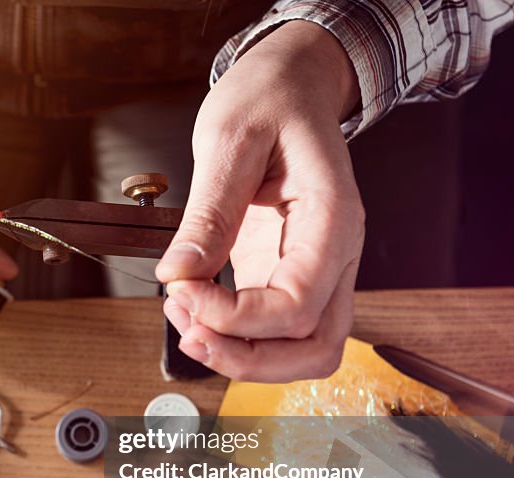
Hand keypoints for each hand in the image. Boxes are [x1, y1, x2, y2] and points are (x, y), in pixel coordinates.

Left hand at [157, 21, 363, 381]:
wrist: (289, 84)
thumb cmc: (270, 99)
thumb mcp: (228, 140)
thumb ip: (209, 212)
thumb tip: (178, 273)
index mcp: (332, 219)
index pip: (297, 306)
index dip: (235, 318)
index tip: (182, 291)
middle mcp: (334, 254)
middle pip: (314, 348)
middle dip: (244, 356)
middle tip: (185, 328)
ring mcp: (314, 269)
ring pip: (302, 351)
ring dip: (242, 355)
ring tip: (186, 322)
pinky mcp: (283, 273)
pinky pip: (274, 330)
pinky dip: (235, 336)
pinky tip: (193, 309)